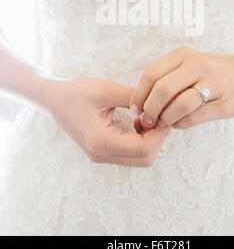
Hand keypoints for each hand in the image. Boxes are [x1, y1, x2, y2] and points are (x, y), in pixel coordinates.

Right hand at [40, 77, 168, 166]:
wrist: (54, 98)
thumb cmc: (76, 92)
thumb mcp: (106, 89)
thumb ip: (133, 98)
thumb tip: (157, 105)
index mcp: (101, 142)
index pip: (143, 148)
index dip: (159, 133)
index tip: (164, 113)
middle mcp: (101, 154)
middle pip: (145, 159)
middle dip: (158, 138)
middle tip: (159, 115)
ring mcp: (101, 156)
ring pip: (140, 159)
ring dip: (150, 140)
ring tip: (148, 116)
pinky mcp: (103, 152)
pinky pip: (130, 154)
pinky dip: (141, 141)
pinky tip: (138, 121)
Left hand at [130, 47, 233, 130]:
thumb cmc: (208, 75)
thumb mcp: (186, 67)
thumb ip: (163, 81)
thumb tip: (138, 108)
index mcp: (183, 55)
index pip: (150, 73)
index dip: (139, 94)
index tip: (136, 109)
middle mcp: (198, 65)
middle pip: (162, 89)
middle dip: (150, 109)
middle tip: (147, 121)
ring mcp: (214, 83)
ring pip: (179, 104)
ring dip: (165, 119)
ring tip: (163, 123)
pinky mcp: (224, 103)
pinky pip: (194, 117)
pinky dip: (180, 124)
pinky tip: (178, 123)